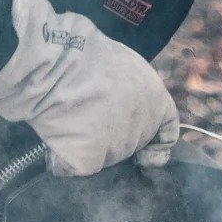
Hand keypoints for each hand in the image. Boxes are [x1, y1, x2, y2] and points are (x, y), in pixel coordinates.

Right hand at [0, 0, 178, 177]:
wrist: (57, 63)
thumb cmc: (86, 54)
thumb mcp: (127, 64)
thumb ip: (135, 90)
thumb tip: (125, 99)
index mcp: (157, 103)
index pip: (167, 134)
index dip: (156, 143)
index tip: (144, 149)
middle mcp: (142, 130)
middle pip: (130, 145)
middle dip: (113, 135)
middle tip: (88, 114)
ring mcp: (116, 149)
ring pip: (101, 157)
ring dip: (86, 145)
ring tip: (68, 119)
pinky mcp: (88, 161)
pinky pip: (72, 166)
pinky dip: (61, 158)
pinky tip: (54, 137)